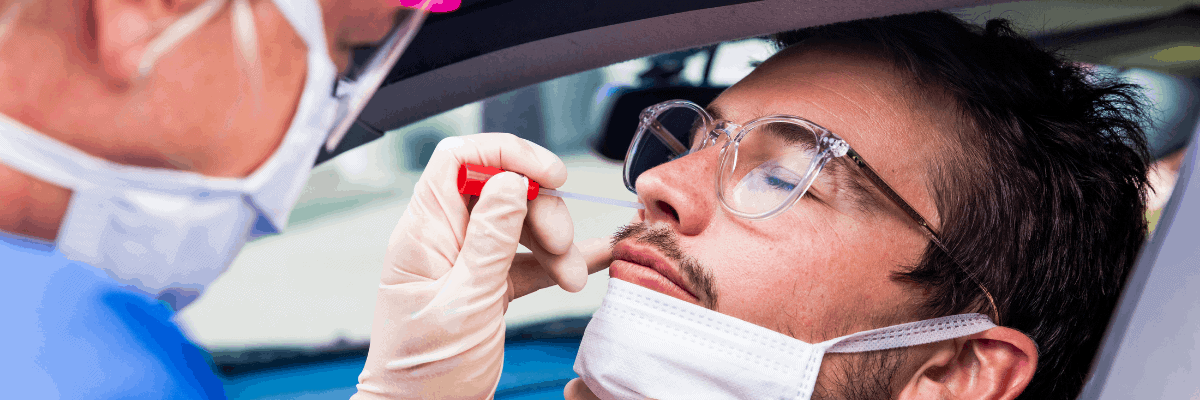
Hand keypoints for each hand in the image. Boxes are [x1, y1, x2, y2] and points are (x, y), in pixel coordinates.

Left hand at [352, 133, 610, 399]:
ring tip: (574, 278)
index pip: (459, 159)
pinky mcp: (488, 284)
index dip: (507, 154)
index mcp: (423, 233)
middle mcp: (443, 238)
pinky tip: (591, 261)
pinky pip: (529, 258)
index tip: (549, 174)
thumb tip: (510, 181)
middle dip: (543, 211)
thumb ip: (489, 240)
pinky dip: (559, 261)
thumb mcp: (465, 303)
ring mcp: (466, 260)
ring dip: (556, 244)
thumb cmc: (426, 373)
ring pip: (521, 223)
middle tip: (563, 246)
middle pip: (501, 189)